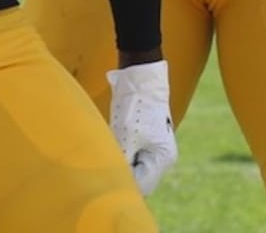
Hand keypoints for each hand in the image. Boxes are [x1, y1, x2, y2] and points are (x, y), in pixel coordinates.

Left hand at [106, 59, 177, 195]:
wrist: (140, 79)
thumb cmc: (135, 106)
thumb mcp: (125, 137)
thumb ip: (121, 163)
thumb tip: (112, 182)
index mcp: (163, 158)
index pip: (142, 186)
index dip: (123, 186)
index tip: (104, 180)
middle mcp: (163, 157)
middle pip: (140, 180)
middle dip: (122, 176)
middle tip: (103, 169)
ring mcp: (155, 150)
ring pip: (134, 169)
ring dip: (120, 165)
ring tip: (109, 153)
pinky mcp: (146, 142)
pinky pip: (133, 158)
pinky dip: (122, 156)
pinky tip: (114, 145)